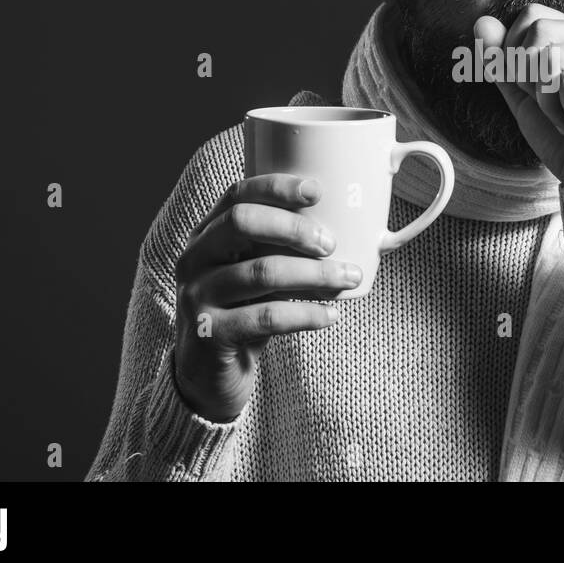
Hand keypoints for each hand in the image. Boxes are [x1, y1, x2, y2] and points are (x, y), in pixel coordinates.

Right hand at [172, 173, 359, 422]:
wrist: (209, 375)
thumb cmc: (246, 312)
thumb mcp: (260, 274)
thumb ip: (292, 251)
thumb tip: (369, 236)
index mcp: (206, 234)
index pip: (236, 195)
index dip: (276, 187)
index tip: (317, 190)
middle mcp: (195, 259)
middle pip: (242, 223)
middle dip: (294, 228)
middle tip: (331, 244)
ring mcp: (197, 296)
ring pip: (261, 272)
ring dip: (314, 274)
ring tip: (348, 279)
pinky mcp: (210, 334)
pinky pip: (267, 317)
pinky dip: (306, 314)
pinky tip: (332, 315)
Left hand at [474, 3, 563, 185]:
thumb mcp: (524, 97)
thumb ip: (503, 61)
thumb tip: (481, 22)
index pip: (534, 15)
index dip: (517, 54)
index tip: (538, 93)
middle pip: (539, 30)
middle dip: (530, 79)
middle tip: (556, 109)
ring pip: (549, 56)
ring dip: (547, 100)